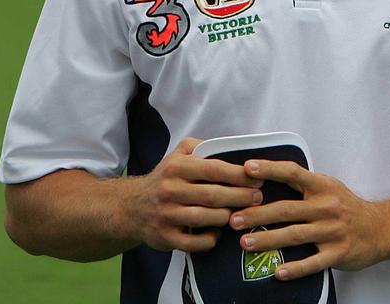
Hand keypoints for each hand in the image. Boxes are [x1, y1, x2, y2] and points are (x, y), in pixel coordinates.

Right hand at [125, 138, 263, 253]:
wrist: (132, 207)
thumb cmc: (165, 179)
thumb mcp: (178, 155)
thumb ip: (201, 147)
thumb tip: (230, 147)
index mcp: (176, 167)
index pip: (213, 169)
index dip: (238, 175)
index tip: (257, 178)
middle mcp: (169, 190)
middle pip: (213, 195)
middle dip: (240, 196)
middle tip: (258, 197)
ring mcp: (166, 215)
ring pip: (206, 218)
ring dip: (228, 217)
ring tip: (242, 214)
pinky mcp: (165, 237)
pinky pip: (195, 242)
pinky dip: (211, 239)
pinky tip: (218, 232)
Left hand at [228, 159, 388, 280]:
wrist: (381, 228)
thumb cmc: (347, 206)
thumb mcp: (328, 186)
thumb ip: (303, 182)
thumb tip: (266, 176)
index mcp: (322, 186)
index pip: (292, 173)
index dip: (270, 169)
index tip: (247, 168)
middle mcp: (327, 206)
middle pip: (287, 209)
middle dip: (258, 214)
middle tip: (233, 219)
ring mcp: (333, 231)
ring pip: (295, 235)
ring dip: (268, 239)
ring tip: (246, 243)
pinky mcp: (339, 253)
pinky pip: (314, 262)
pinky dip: (295, 268)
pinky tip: (278, 272)